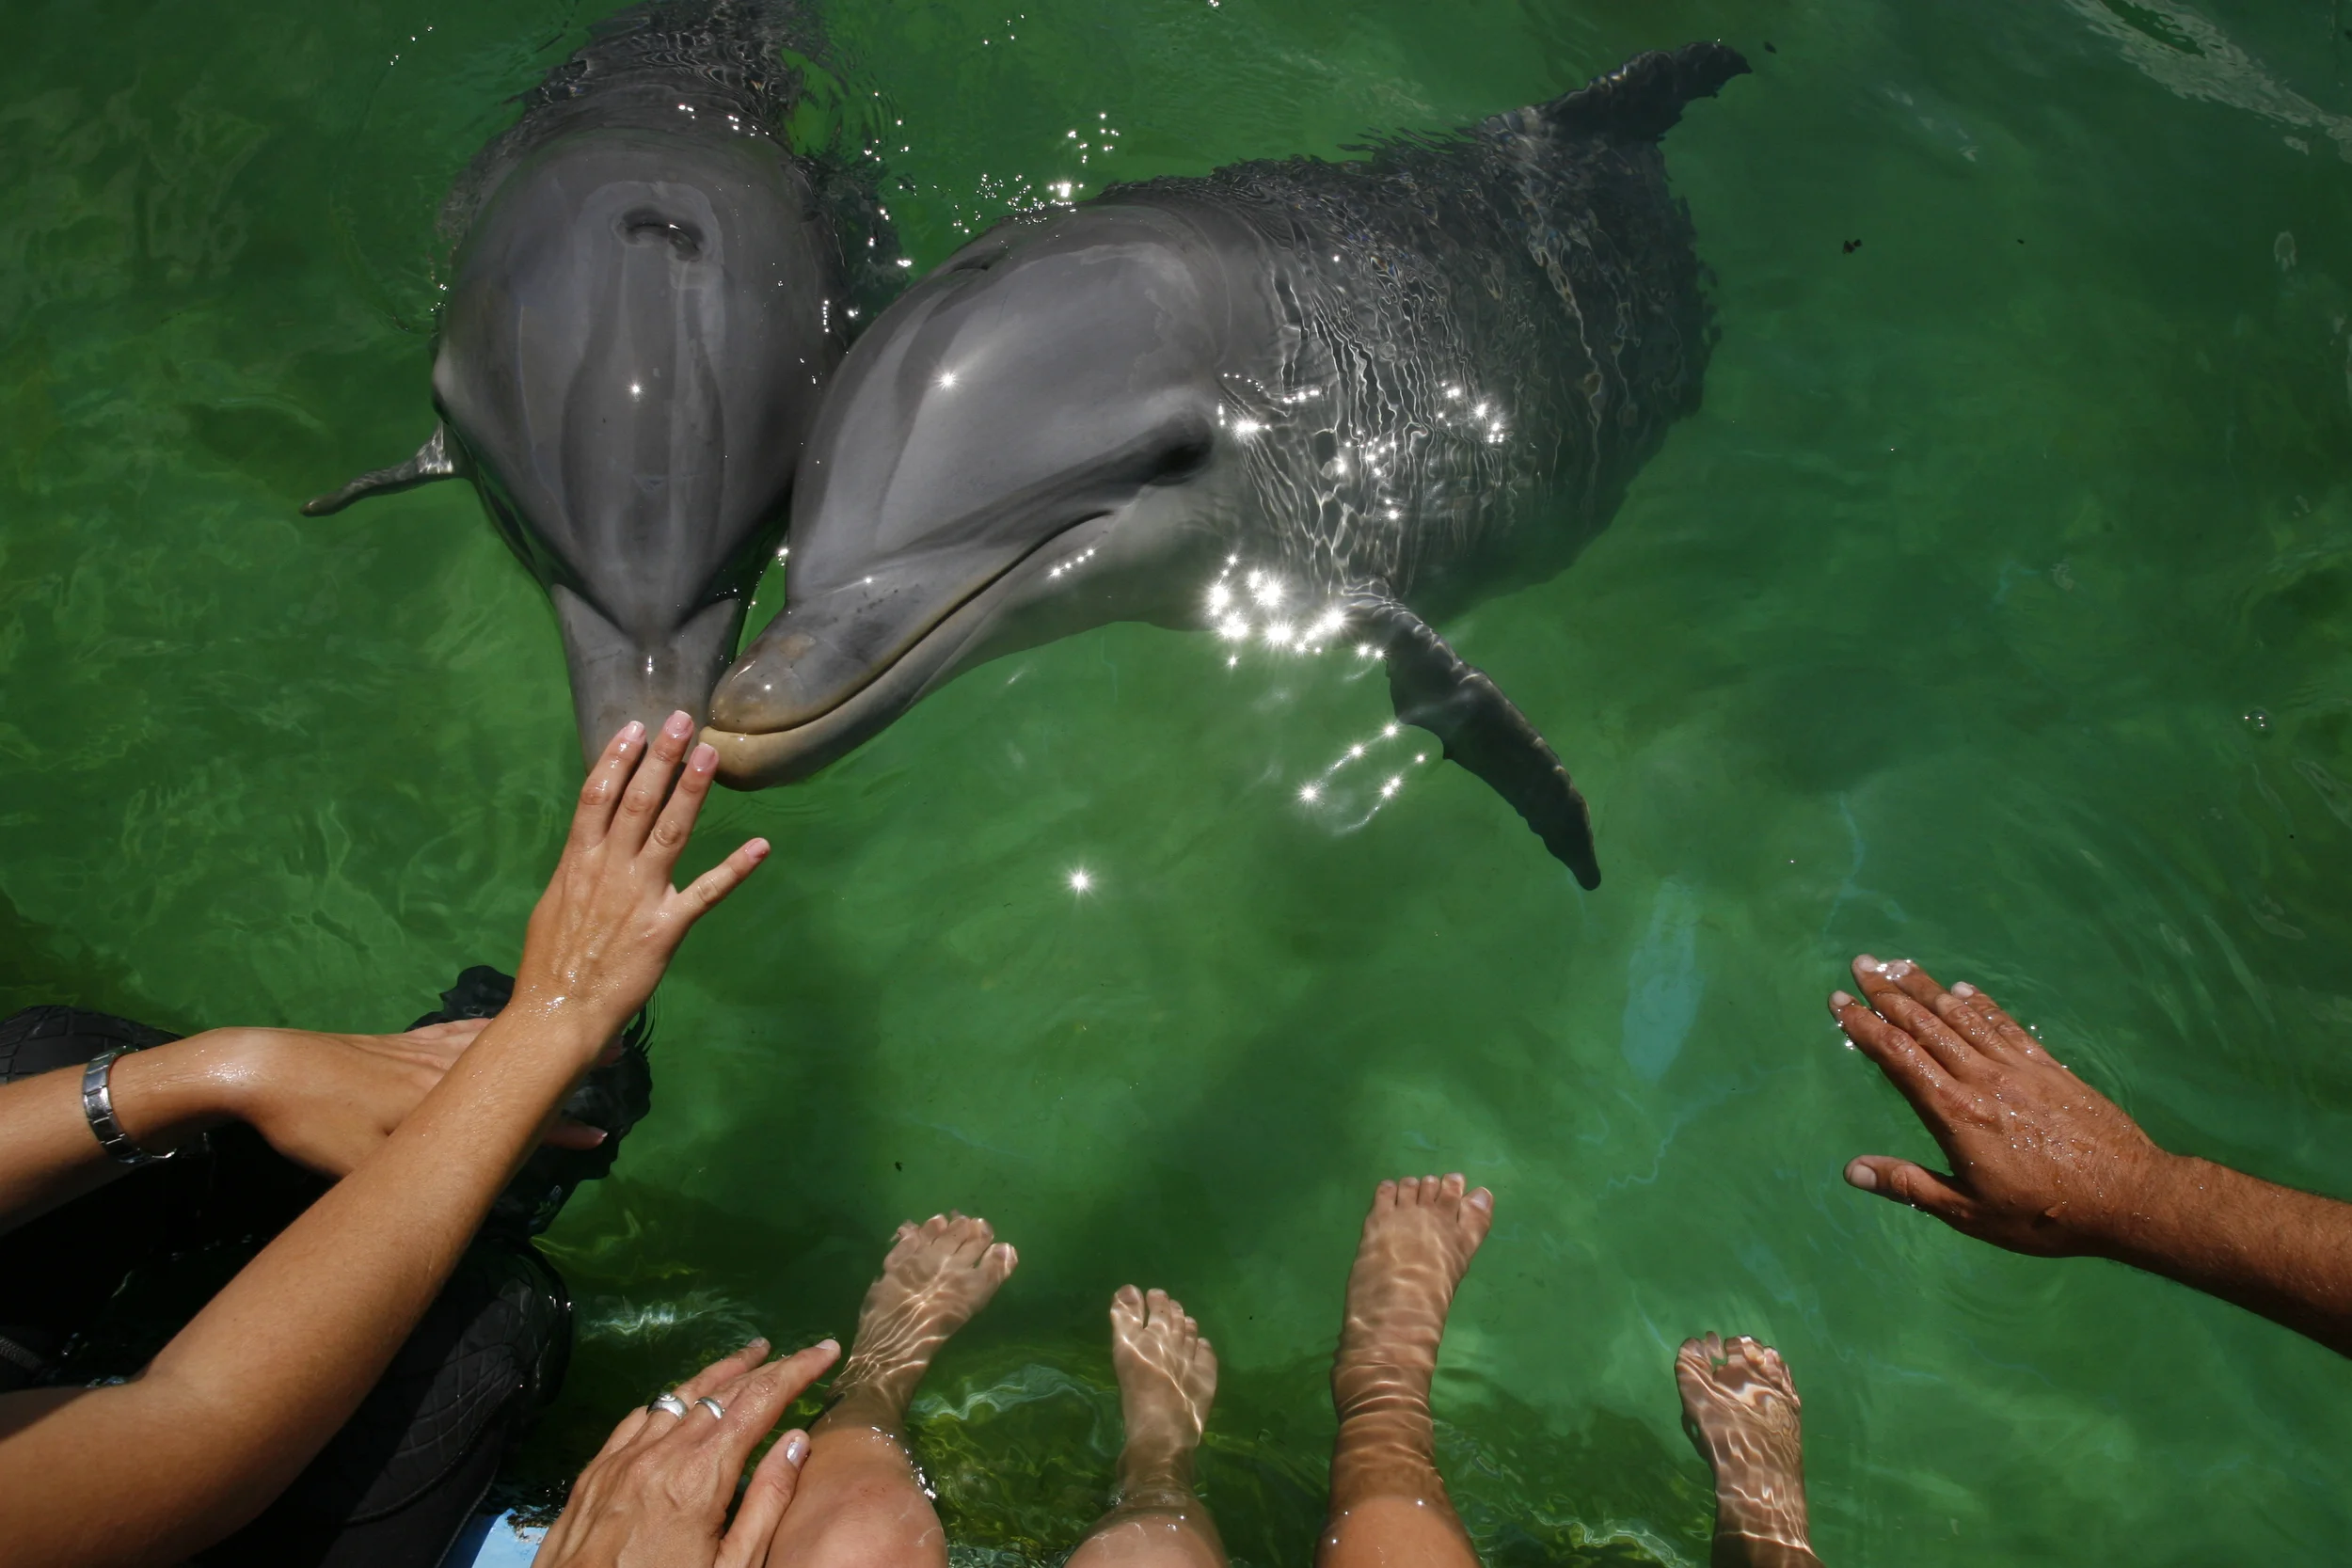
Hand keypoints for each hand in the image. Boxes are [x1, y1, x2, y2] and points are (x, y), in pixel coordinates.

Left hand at [212, 1020, 609, 1177]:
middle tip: (612, 1053)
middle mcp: (442, 1067)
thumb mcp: (364, 1166)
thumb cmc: (314, 1123)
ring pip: (494, 1041)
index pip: (515, 1113)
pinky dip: (490, 1027)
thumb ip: (413, 1178)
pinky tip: (496, 1024)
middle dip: (565, 1064)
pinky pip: (458, 1031)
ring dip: (535, 1040)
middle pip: (518, 1064)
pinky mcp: (399, 1040)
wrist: (263, 1067)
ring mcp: (421, 1048)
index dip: (559, 1128)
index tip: (600, 1134)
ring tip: (568, 1035)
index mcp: (441, 1099)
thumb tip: (454, 1202)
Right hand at [511, 711, 769, 1050]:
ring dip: (693, 790)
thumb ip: (576, 871)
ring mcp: (640, 895)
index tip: (634, 727)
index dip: (617, 758)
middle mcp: (610, 869)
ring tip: (711, 755)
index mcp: (578, 861)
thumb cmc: (551, 962)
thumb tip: (588, 848)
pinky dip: (735, 868)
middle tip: (683, 719)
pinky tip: (759, 846)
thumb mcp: (553, 904)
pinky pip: (707, 892)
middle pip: (638, 800)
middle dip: (662, 757)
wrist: (559, 1011)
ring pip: (671, 830)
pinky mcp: (666, 925)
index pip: (598, 796)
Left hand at [537, 1337, 840, 1567]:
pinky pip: (639, 1417)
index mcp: (701, 1475)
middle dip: (767, 1367)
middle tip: (799, 1352)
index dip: (796, 1371)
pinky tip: (681, 1399)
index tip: (825, 1350)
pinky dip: (670, 1400)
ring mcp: (623, 1458)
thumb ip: (767, 1503)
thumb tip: (796, 1442)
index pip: (760, 1401)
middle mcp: (662, 1453)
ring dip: (720, 1372)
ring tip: (750, 1356)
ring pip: (679, 1395)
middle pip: (723, 1391)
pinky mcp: (596, 1471)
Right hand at [1830, 955, 2170, 1256]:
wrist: (2128, 1197)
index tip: (1838, 1002)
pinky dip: (1981, 1005)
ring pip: (1962, 1017)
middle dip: (1888, 993)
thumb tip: (1852, 1171)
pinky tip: (1964, 990)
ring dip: (1928, 988)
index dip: (1864, 1026)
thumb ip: (1910, 1186)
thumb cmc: (2044, 1215)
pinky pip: (2007, 1026)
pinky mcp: (2049, 1068)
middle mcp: (1981, 1079)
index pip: (1898, 1056)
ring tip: (1899, 965)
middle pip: (1926, 1024)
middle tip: (1860, 965)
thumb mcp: (1969, 1213)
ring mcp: (2017, 1069)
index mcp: (1954, 1112)